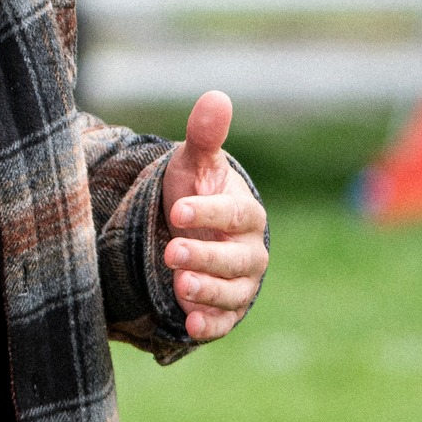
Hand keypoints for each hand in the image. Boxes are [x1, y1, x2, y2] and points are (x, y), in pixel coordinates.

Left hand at [160, 91, 267, 342]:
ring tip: (179, 286)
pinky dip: (210, 325)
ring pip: (230, 292)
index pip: (233, 215)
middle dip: (204, 257)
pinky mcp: (225, 309)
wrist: (193, 230)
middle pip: (234, 259)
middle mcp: (250, 252)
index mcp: (247, 214)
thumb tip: (216, 96)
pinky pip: (223, 321)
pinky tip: (190, 325)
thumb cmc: (196, 190)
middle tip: (171, 252)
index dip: (208, 214)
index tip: (178, 210)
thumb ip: (205, 135)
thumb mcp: (196, 162)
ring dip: (206, 292)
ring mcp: (240, 284)